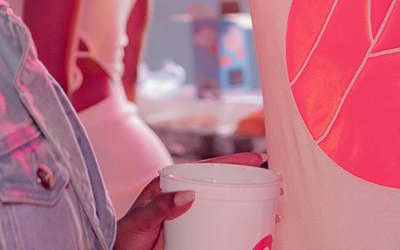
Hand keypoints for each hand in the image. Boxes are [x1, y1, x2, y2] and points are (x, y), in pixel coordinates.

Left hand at [113, 152, 267, 249]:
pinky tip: (253, 230)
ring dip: (248, 204)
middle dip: (249, 182)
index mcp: (170, 184)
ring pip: (224, 204)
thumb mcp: (140, 220)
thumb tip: (189, 195)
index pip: (207, 166)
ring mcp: (190, 216)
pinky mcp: (193, 234)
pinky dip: (237, 226)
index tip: (258, 158)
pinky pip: (219, 225)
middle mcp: (183, 196)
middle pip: (221, 183)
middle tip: (275, 185)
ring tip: (272, 209)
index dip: (233, 161)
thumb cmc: (124, 240)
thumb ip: (161, 207)